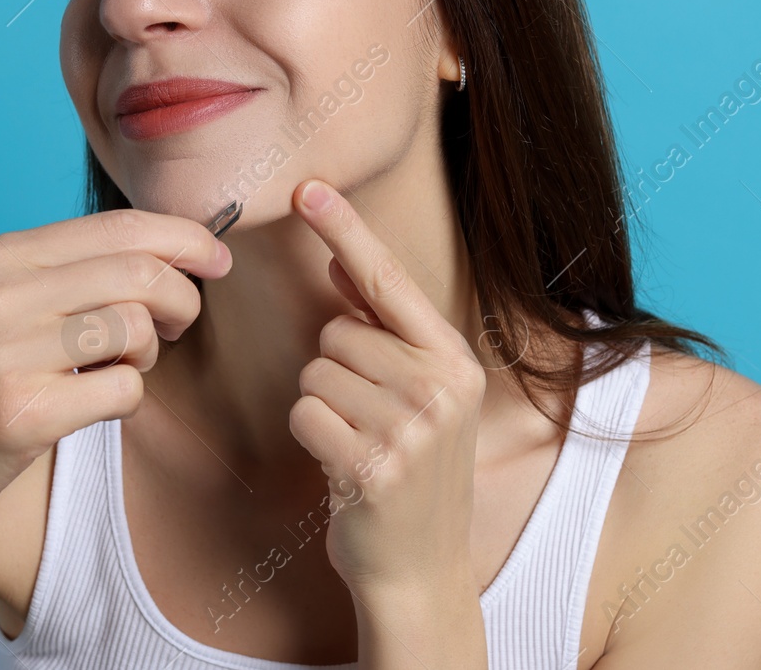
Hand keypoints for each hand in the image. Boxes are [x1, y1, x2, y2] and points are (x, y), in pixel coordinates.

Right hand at [0, 208, 231, 533]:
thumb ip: (56, 273)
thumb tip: (160, 250)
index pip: (116, 226)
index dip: (181, 237)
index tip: (215, 259)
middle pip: (136, 271)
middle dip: (180, 296)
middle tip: (177, 325)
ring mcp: (5, 354)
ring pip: (133, 327)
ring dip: (149, 351)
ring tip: (124, 366)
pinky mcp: (20, 414)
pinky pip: (123, 390)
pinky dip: (129, 397)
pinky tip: (98, 404)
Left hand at [286, 178, 486, 597]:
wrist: (420, 572)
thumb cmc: (410, 475)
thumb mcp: (417, 398)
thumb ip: (383, 332)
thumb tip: (336, 266)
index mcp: (456, 361)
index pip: (391, 281)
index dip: (347, 231)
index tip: (308, 188)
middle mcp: (441, 387)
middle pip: (337, 331)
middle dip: (335, 369)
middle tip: (366, 420)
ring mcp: (411, 427)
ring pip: (315, 370)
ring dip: (321, 406)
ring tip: (358, 444)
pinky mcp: (373, 463)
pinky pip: (304, 412)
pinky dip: (309, 436)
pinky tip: (342, 466)